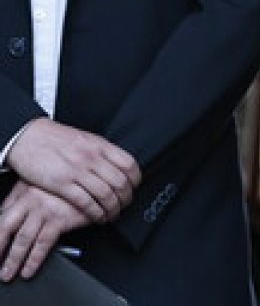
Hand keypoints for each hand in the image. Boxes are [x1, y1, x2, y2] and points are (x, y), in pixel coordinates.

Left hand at [0, 180, 89, 280]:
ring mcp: (45, 209)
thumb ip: (23, 193)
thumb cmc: (69, 177)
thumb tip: (6, 209)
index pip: (2, 214)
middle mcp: (31, 199)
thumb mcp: (43, 179)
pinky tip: (30, 268)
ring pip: (22, 239)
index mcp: (25, 189)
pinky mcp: (60, 218)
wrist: (94, 174)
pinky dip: (34, 259)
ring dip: (14, 259)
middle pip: (5, 227)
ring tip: (8, 273)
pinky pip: (42, 243)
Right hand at [6, 118, 139, 223]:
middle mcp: (92, 157)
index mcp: (100, 145)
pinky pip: (85, 202)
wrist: (29, 137)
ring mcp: (77, 170)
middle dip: (126, 198)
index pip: (128, 164)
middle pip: (120, 182)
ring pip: (105, 194)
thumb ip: (101, 151)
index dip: (135, 180)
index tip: (135, 188)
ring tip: (113, 214)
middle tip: (125, 205)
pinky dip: (95, 212)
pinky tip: (97, 217)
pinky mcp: (61, 184)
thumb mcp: (85, 139)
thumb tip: (116, 165)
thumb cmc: (55, 138)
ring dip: (112, 208)